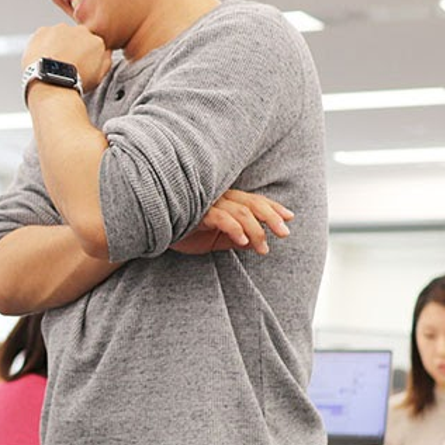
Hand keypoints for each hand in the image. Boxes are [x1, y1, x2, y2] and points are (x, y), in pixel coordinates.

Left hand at [23, 23, 111, 92]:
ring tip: (51, 62)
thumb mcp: (99, 76)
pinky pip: (43, 35)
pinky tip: (42, 57)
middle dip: (70, 46)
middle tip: (64, 62)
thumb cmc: (73, 81)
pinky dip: (42, 44)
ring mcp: (61, 29)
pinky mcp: (44, 30)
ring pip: (59, 34)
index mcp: (96, 41)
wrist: (51, 82)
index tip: (77, 62)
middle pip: (75, 36)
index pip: (90, 43)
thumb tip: (106, 53)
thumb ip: (105, 60)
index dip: (83, 54)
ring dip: (56, 44)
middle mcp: (80, 31)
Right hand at [171, 189, 292, 255]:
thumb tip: (257, 243)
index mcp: (225, 199)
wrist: (154, 231)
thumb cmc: (183, 232)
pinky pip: (221, 218)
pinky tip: (243, 242)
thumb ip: (235, 238)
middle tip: (285, 233)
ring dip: (256, 230)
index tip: (290, 217)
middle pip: (252, 203)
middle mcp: (219, 196)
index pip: (254, 200)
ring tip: (264, 247)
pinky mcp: (197, 212)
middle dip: (272, 217)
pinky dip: (235, 229)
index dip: (273, 207)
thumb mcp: (215, 240)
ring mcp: (208, 203)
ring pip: (241, 212)